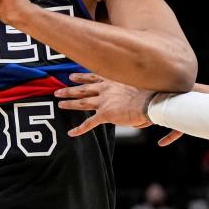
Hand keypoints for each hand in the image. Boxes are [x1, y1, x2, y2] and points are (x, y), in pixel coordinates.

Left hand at [56, 73, 184, 145]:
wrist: (149, 101)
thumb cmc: (150, 92)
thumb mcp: (140, 82)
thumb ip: (134, 85)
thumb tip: (136, 88)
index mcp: (113, 81)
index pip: (94, 78)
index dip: (82, 77)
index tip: (73, 75)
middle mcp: (105, 90)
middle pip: (84, 88)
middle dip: (70, 89)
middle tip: (59, 90)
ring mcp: (104, 102)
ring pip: (82, 102)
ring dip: (70, 103)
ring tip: (60, 103)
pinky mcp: (105, 115)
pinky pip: (89, 123)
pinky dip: (79, 129)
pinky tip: (71, 133)